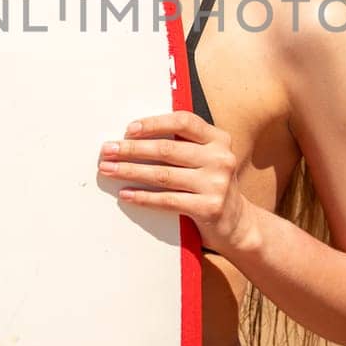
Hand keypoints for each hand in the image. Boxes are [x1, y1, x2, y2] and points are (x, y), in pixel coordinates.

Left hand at [97, 111, 253, 253]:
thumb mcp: (207, 158)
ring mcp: (216, 184)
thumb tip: (134, 136)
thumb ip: (184, 144)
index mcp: (219, 139)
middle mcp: (220, 158)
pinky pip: (167, 200)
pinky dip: (143, 197)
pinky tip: (126, 194)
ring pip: (163, 175)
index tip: (129, 129)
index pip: (183, 122)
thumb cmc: (212, 185)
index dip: (154, 123)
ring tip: (108, 169)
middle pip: (167, 149)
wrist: (238, 224)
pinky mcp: (209, 208)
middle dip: (132, 149)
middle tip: (107, 150)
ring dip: (130, 171)